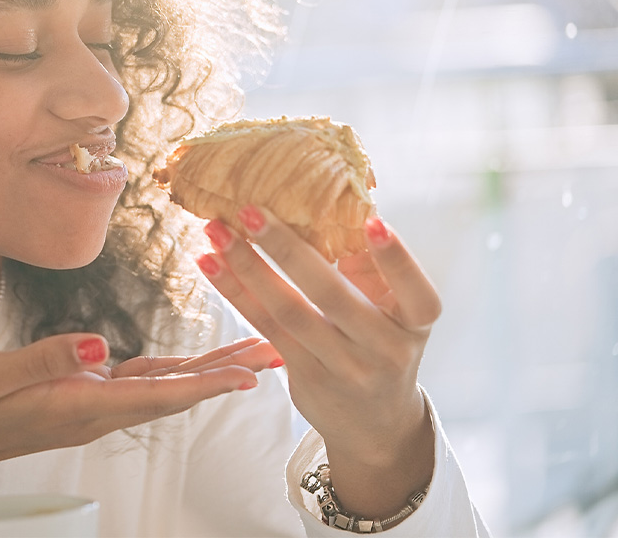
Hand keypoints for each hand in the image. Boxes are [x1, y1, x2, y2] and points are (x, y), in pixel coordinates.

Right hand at [0, 333, 279, 505]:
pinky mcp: (81, 392)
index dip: (203, 383)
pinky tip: (191, 362)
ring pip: (163, 386)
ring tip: (249, 354)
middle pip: (174, 392)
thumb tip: (98, 343)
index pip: (154, 394)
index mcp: (78, 403)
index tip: (248, 376)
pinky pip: (139, 380)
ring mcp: (91, 402)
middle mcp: (95, 408)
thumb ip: (44, 357)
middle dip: (225, 374)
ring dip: (208, 370)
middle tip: (274, 356)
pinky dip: (173, 368)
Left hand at [197, 206, 440, 518]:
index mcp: (416, 324)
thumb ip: (371, 267)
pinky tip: (210, 263)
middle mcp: (385, 350)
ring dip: (247, 269)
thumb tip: (336, 205)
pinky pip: (265, 328)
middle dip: (286, 250)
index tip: (372, 222)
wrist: (375, 422)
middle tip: (250, 211)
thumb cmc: (382, 340)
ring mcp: (344, 368)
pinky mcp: (305, 378)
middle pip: (332, 296)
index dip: (396, 260)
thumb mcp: (395, 310)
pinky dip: (236, 293)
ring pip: (288, 314)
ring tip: (216, 232)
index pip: (416, 293)